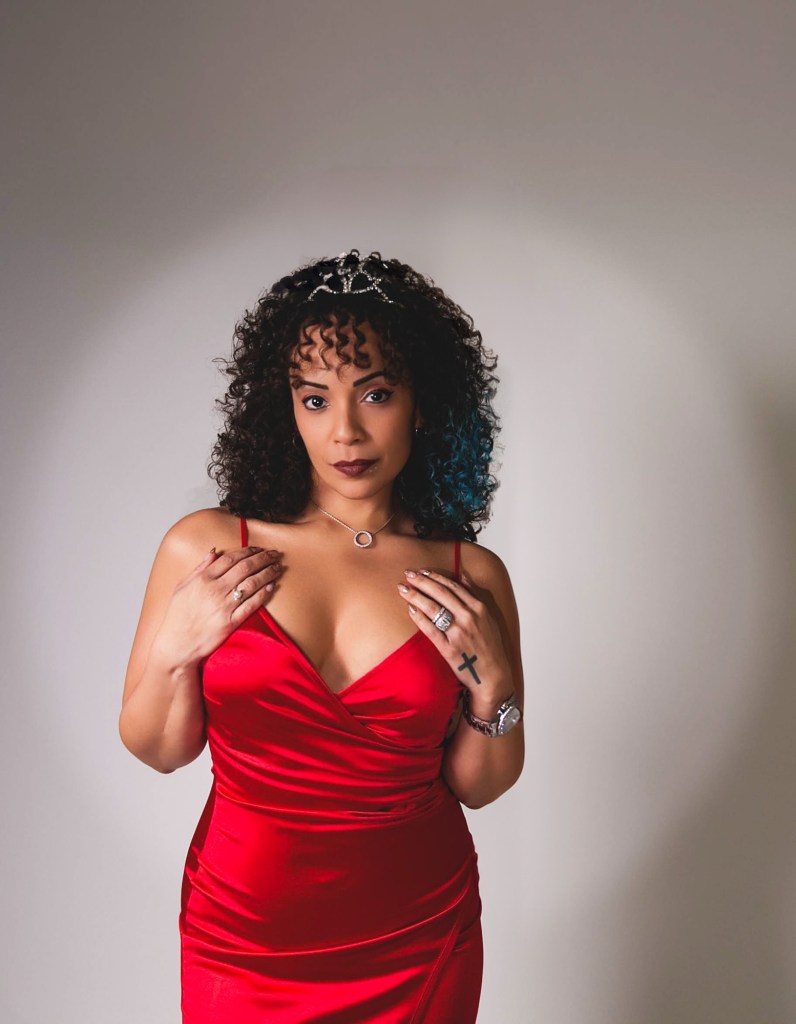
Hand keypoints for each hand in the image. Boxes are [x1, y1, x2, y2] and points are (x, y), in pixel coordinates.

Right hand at [154, 546, 282, 667]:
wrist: (176, 645)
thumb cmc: (177, 616)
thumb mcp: (182, 587)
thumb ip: (200, 568)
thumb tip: (214, 551)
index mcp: (203, 579)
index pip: (231, 559)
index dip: (248, 551)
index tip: (259, 548)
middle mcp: (215, 590)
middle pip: (245, 567)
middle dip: (263, 558)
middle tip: (275, 554)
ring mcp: (224, 606)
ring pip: (252, 583)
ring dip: (268, 573)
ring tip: (278, 567)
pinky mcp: (231, 622)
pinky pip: (252, 604)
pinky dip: (263, 593)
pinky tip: (272, 586)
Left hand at [397, 568, 513, 711]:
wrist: (492, 675)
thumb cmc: (490, 646)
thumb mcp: (488, 617)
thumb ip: (474, 595)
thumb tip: (463, 575)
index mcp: (479, 608)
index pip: (453, 586)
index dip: (435, 577)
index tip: (422, 571)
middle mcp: (469, 617)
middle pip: (440, 593)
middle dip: (422, 581)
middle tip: (408, 574)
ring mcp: (458, 633)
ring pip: (433, 608)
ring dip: (416, 596)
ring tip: (403, 589)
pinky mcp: (449, 648)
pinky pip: (430, 629)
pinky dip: (419, 618)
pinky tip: (410, 609)